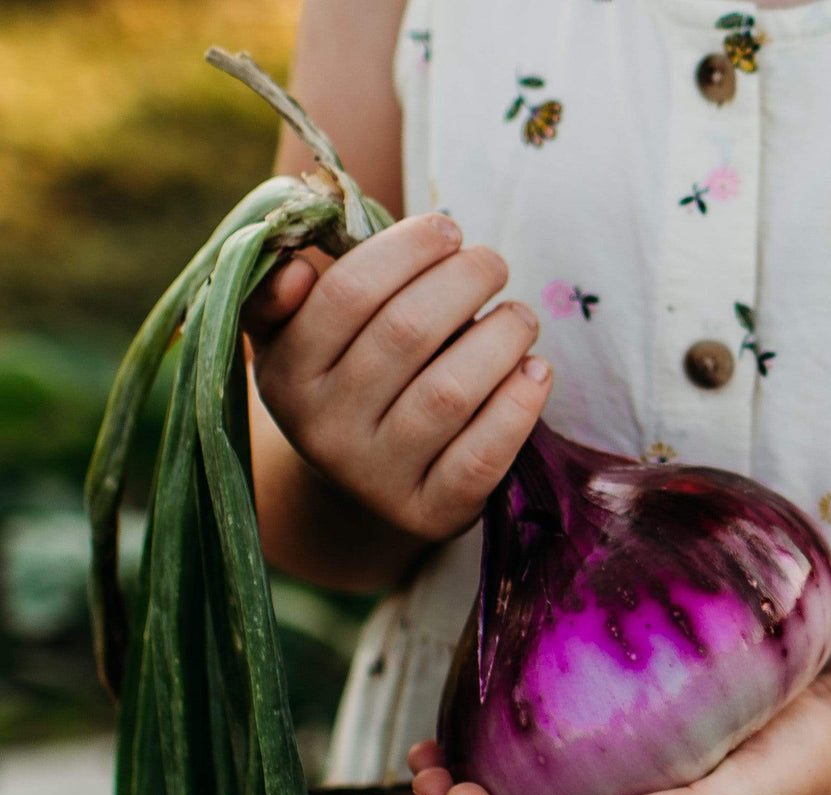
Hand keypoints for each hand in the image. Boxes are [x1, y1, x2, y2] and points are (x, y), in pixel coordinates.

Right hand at [242, 214, 550, 541]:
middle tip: (492, 263)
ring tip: (519, 317)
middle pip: (406, 333)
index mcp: (288, 376)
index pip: (347, 294)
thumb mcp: (293, 343)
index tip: (448, 230)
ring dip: (502, 337)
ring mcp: (377, 479)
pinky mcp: (430, 513)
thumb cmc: (342, 388)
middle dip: (464, 280)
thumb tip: (295, 267)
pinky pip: (482, 457)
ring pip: (450, 393)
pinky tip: (534, 371)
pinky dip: (518, 406)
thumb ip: (280, 298)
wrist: (359, 490)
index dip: (407, 249)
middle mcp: (325, 431)